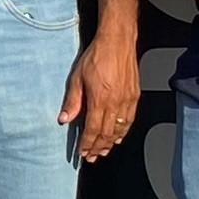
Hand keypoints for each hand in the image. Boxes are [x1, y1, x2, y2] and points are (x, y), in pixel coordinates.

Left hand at [59, 30, 141, 162]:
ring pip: (120, 128)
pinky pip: (130, 119)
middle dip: (98, 147)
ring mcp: (127, 100)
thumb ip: (72, 101)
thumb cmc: (97, 56)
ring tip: (103, 150)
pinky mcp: (135, 95)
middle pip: (107, 133)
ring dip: (111, 142)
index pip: (93, 129)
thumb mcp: (77, 77)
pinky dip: (123, 130)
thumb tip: (64, 119)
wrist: (117, 41)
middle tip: (92, 156)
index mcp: (100, 99)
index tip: (83, 152)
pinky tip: (118, 135)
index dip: (87, 143)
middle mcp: (115, 102)